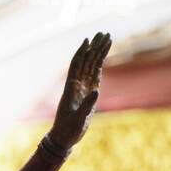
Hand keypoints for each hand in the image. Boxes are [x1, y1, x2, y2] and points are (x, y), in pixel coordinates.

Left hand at [50, 32, 110, 151]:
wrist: (64, 138)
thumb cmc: (68, 130)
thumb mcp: (78, 119)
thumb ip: (86, 106)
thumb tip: (96, 91)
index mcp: (71, 88)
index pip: (77, 65)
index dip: (82, 52)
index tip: (88, 40)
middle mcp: (77, 85)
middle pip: (86, 61)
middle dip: (94, 47)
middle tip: (103, 32)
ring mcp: (83, 88)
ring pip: (91, 65)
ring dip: (98, 52)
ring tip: (106, 38)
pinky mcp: (88, 93)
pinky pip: (94, 75)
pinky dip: (98, 65)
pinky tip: (102, 57)